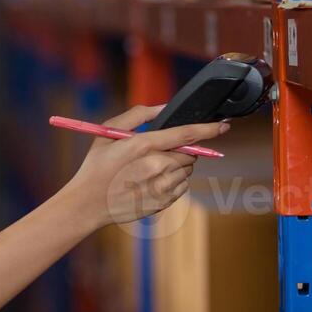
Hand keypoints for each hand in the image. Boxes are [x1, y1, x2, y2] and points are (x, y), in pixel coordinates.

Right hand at [60, 104, 228, 228]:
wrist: (88, 204)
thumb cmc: (97, 166)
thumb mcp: (109, 132)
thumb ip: (138, 115)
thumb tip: (164, 107)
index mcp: (143, 146)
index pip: (186, 134)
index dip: (208, 129)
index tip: (223, 126)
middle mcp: (156, 167)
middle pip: (189, 153)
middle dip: (181, 150)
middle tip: (157, 152)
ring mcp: (161, 187)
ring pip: (187, 170)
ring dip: (176, 166)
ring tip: (149, 169)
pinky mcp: (164, 202)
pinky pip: (182, 186)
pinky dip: (173, 181)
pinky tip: (151, 182)